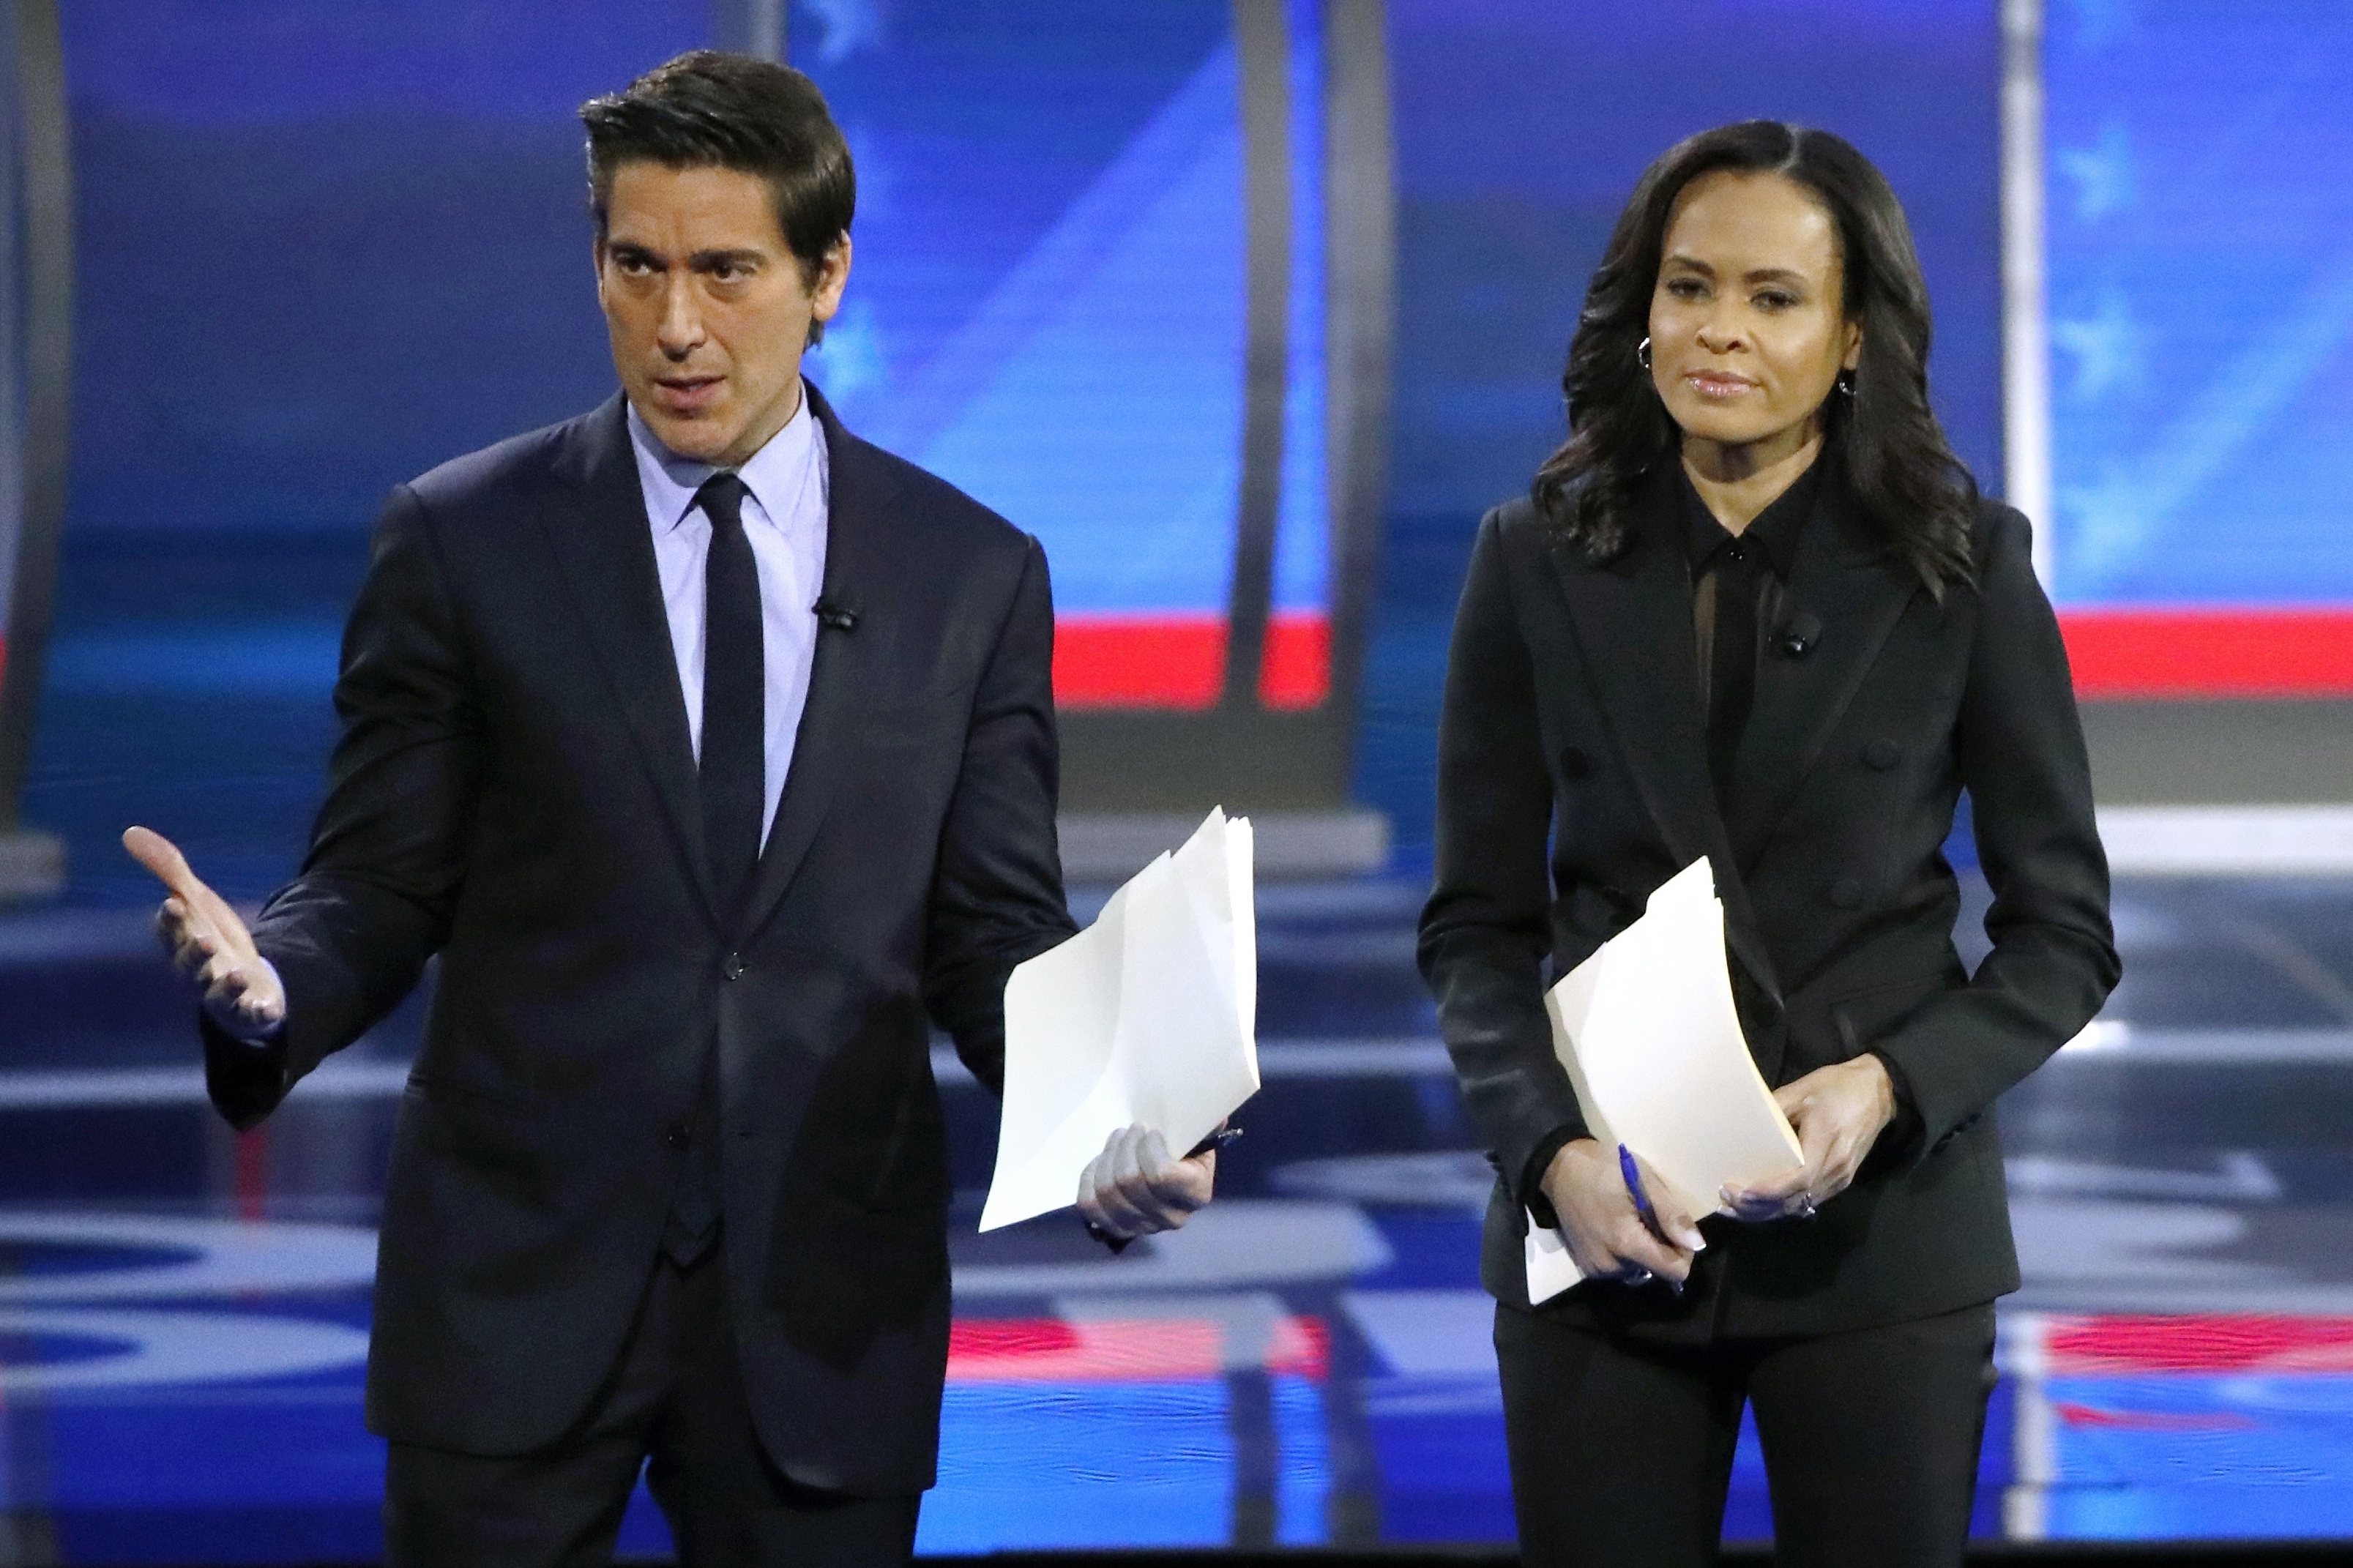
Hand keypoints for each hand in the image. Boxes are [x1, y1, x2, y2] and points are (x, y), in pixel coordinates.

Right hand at [123, 826, 285, 1035]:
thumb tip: (129, 832)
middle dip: (195, 953)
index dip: (172, 920)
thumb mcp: (196, 901)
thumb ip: (168, 869)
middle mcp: (198, 970)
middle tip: (205, 941)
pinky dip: (258, 1013)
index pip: (171, 932)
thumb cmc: (210, 936)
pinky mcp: (248, 1008)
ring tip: (237, 974)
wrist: (244, 980)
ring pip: (218, 993)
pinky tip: (267, 1009)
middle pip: (192, 963)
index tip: (174, 903)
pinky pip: (251, 1014)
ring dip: (226, 985)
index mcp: (183, 943)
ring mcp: (222, 992)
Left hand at [1076, 1124, 1214, 1240]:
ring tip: (1118, 1139)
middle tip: (1131, 1130)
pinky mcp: (1116, 1228)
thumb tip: (1215, 1118)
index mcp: (1196, 1194)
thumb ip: (1205, 1126)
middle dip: (1126, 1146)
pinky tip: (1102, 1162)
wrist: (1172, 1175)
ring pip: (1107, 1192)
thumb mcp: (1199, 1137)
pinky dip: (1090, 1178)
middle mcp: (1171, 1218)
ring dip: (1108, 1158)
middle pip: (1130, 1181)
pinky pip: (1089, 1204)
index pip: (1161, 1175)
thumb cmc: (1184, 1151)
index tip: (1152, 1132)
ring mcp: (1141, 1227)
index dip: (1149, 1148)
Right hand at [1539, 1138, 1704, 1288]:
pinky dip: (1624, 1254)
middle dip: (1660, 1248)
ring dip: (1642, 1253)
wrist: (1559, 1168)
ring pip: (1638, 1272)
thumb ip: (1672, 1215)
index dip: (1683, 1252)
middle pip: (1655, 1271)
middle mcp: (1610, 1265)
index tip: (1674, 1229)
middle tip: (1646, 1217)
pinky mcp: (1586, 1266)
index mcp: (1626, 1243)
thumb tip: (1697, 1245)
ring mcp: (1595, 1268)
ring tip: (1630, 1221)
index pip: (1673, 1271)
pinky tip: (1615, 1229)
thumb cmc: (1604, 1169)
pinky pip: (1618, 1269)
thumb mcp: (1644, 1182)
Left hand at [1721, 1056, 1895, 1220]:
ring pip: (1802, 1204)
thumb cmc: (1837, 1087)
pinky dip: (1785, 1205)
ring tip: (1736, 1206)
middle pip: (1797, 1198)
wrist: (1878, 1092)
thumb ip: (1773, 1108)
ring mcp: (1842, 1176)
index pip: (1799, 1177)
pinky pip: (1810, 1200)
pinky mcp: (1842, 1180)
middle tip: (1726, 1200)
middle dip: (1760, 1206)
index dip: (1769, 1189)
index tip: (1739, 1190)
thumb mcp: (1801, 1089)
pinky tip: (1762, 1203)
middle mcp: (1837, 1165)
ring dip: (1770, 1210)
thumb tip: (1741, 1123)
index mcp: (1827, 1139)